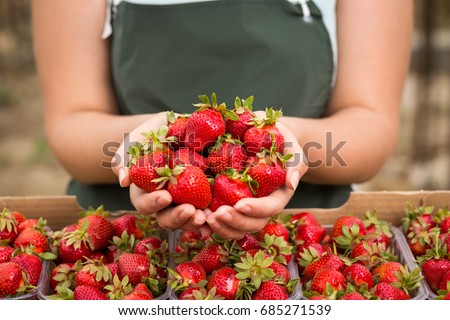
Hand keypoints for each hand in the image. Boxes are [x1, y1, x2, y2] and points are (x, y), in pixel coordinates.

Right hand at [112, 112, 208, 231]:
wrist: (179, 126)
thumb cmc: (153, 133)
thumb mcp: (137, 139)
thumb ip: (125, 156)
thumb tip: (123, 181)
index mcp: (145, 191)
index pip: (145, 204)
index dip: (154, 203)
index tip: (166, 196)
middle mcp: (165, 201)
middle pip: (167, 219)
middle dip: (178, 217)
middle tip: (190, 210)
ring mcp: (185, 201)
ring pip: (188, 220)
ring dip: (196, 222)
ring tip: (207, 217)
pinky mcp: (204, 196)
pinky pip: (208, 211)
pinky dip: (213, 217)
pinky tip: (220, 216)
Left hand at [206, 121, 307, 239]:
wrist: (260, 134)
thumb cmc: (278, 138)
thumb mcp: (290, 144)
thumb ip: (296, 161)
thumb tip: (291, 183)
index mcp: (278, 193)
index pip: (271, 207)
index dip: (256, 209)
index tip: (240, 204)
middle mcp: (261, 205)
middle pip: (253, 224)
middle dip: (236, 222)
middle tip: (217, 214)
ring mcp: (245, 207)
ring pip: (237, 228)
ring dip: (222, 228)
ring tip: (206, 218)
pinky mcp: (229, 202)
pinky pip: (222, 220)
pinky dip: (210, 222)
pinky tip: (199, 216)